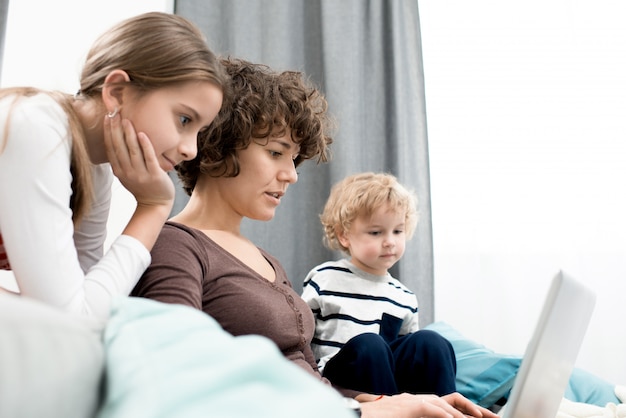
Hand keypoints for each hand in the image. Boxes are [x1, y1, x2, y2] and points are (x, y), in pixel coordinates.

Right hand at [104, 113, 173, 208]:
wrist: (155, 204)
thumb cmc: (142, 186)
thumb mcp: (126, 174)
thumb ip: (121, 160)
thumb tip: (115, 139)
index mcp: (118, 170)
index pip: (110, 148)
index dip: (108, 132)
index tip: (107, 117)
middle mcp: (127, 172)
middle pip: (118, 147)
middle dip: (115, 129)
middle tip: (115, 112)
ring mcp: (140, 174)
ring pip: (132, 151)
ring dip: (128, 134)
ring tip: (127, 119)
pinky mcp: (154, 175)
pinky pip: (148, 158)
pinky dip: (145, 145)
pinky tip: (142, 133)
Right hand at [360, 392, 498, 417]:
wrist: (356, 416)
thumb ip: (417, 417)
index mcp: (417, 404)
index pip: (448, 404)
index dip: (467, 411)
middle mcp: (418, 399)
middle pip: (453, 400)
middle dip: (476, 411)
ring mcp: (413, 401)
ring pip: (446, 404)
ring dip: (465, 414)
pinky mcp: (409, 407)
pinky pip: (432, 410)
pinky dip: (447, 416)